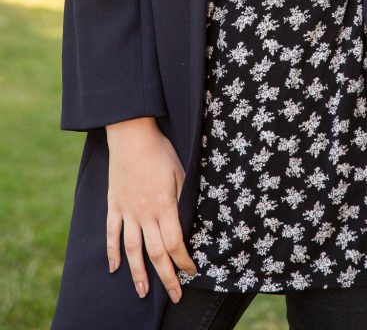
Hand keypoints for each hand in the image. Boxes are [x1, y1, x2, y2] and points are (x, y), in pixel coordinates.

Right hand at [105, 116, 197, 303]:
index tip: (191, 272)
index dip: (184, 261)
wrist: (131, 135)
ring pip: (132, 250)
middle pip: (156, 253)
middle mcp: (144, 213)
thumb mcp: (180, 173)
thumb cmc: (160, 151)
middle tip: (174, 296)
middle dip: (166, 277)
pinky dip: (112, 252)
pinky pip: (111, 233)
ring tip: (143, 292)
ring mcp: (127, 211)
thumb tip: (187, 221)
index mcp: (164, 205)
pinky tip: (114, 267)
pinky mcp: (114, 205)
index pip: (175, 243)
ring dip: (138, 273)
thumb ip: (182, 199)